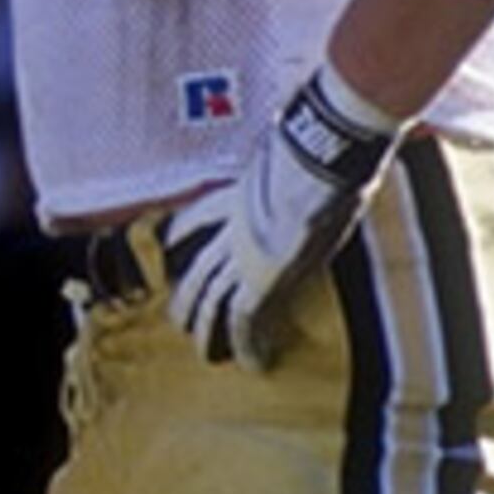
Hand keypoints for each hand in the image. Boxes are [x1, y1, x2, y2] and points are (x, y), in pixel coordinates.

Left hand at [165, 70, 395, 367]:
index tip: (169, 245)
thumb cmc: (318, 137)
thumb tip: (313, 131)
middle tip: (183, 320)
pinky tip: (250, 363)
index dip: (181, 235)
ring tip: (204, 349)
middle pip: (198, 269)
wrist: (323, 147)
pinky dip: (249, 343)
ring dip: (208, 328)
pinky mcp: (265, 274)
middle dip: (190, 298)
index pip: (197, 220)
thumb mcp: (295, 146)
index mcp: (238, 196)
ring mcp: (246, 252)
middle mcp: (234, 227)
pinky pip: (248, 318)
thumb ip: (291, 150)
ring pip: (212, 298)